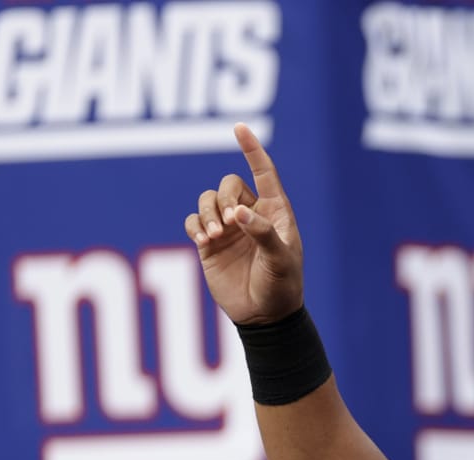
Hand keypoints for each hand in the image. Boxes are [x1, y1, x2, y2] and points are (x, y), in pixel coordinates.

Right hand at [184, 123, 302, 325]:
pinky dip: (194, 226)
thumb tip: (238, 213)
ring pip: (207, 200)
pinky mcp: (209, 244)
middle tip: (229, 224)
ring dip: (207, 213)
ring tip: (214, 237)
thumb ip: (262, 234)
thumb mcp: (280, 261)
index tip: (240, 128)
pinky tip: (203, 242)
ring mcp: (228, 229)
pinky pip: (192, 221)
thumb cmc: (281, 287)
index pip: (264, 173)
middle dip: (224, 199)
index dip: (252, 150)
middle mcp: (250, 215)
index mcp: (275, 212)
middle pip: (228, 184)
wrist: (264, 317)